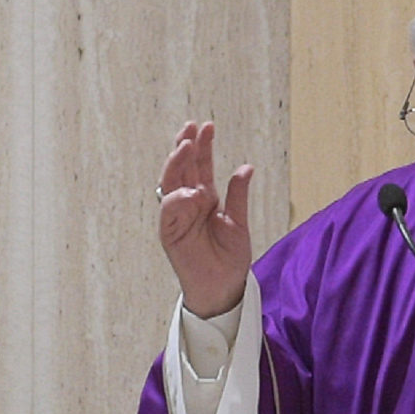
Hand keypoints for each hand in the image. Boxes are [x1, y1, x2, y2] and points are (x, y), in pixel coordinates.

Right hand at [157, 120, 252, 317]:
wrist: (223, 287)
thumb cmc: (230, 257)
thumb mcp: (239, 222)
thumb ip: (238, 195)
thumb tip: (245, 167)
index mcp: (205, 197)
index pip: (201, 165)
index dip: (203, 146)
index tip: (207, 126)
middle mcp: (188, 203)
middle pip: (182, 168)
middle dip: (185, 146)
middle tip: (190, 127)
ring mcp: (177, 216)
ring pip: (171, 183)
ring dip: (175, 164)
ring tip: (185, 146)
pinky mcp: (170, 233)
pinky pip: (169, 211)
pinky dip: (177, 199)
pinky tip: (190, 192)